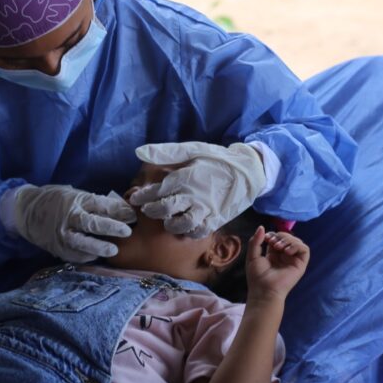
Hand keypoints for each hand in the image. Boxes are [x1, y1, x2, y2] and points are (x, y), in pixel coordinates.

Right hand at [13, 185, 136, 261]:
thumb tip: (124, 210)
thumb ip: (96, 203)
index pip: (100, 204)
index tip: (132, 215)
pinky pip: (74, 254)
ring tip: (113, 250)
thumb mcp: (76, 195)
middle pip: (92, 223)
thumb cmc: (57, 200)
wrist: (27, 211)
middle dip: (111, 227)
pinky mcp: (58, 248)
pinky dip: (87, 256)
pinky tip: (98, 256)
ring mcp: (62, 233)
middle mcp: (69, 217)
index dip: (118, 210)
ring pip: (82, 242)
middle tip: (127, 231)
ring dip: (99, 246)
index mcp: (76, 199)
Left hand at [130, 142, 266, 237]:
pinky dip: (190, 232)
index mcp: (184, 177)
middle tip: (148, 209)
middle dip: (152, 211)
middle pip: (165, 209)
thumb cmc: (216, 158)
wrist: (248, 169)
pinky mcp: (216, 218)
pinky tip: (185, 228)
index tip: (135, 198)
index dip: (142, 196)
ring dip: (170, 225)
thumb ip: (166, 152)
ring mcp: (205, 208)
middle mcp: (193, 194)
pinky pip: (200, 231)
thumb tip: (140, 152)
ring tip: (167, 221)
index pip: (156, 190)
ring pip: (182, 224)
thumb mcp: (192, 149)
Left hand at [245, 227, 308, 299]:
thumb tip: (262, 227)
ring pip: (297, 241)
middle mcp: (284, 255)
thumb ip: (256, 241)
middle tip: (273, 243)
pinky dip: (296, 246)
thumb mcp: (253, 255)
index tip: (267, 238)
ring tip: (279, 247)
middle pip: (288, 237)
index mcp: (274, 253)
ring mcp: (293, 260)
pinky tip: (287, 251)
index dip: (274, 234)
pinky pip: (304, 249)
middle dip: (281, 236)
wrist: (264, 290)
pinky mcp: (300, 264)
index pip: (278, 237)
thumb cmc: (257, 276)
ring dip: (288, 240)